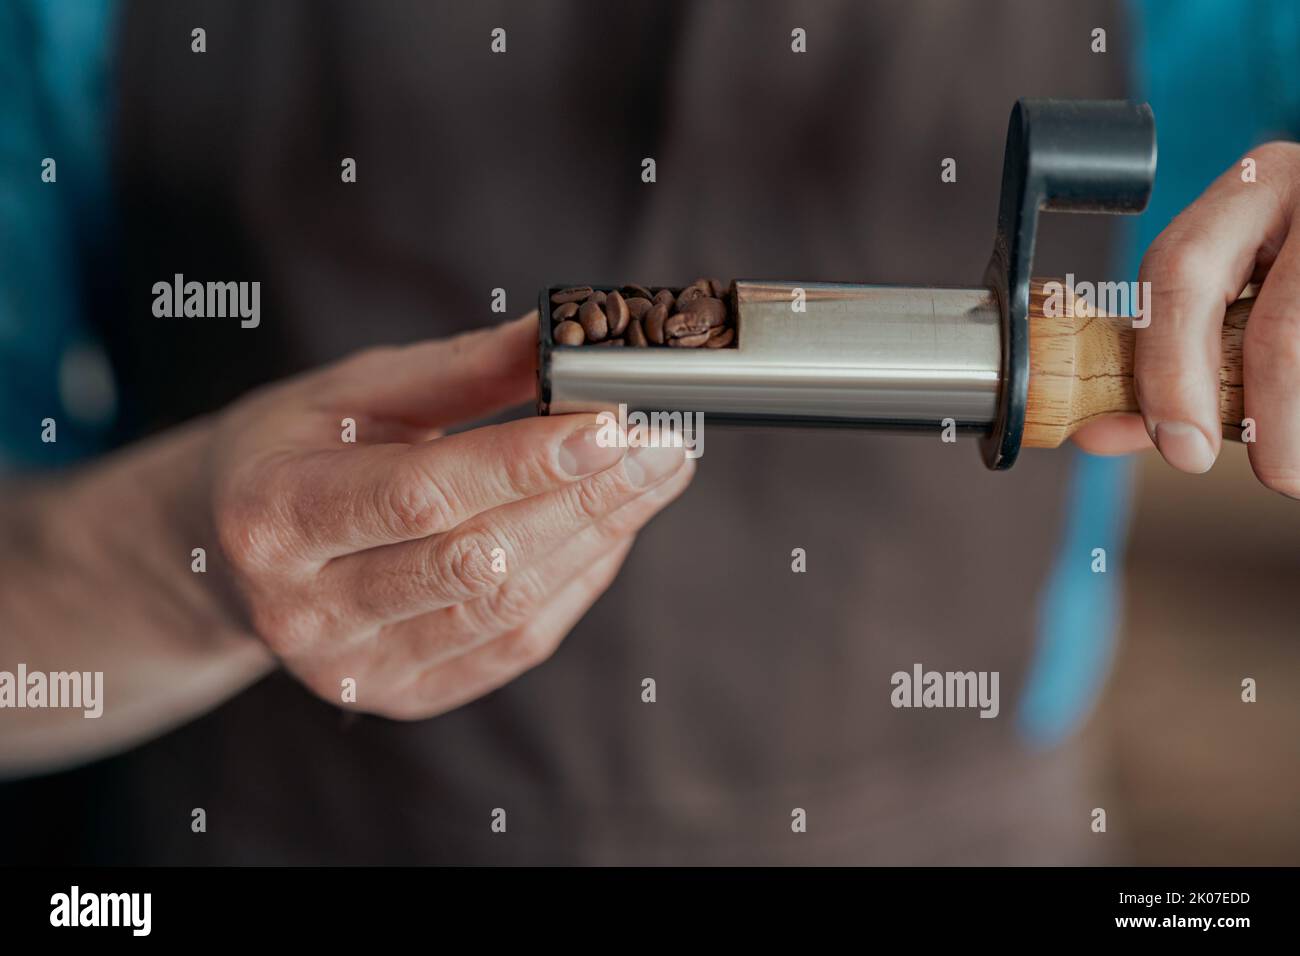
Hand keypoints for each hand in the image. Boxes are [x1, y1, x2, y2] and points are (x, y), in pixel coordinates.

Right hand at [208, 313, 692, 717]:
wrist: (231, 549)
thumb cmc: (295, 452)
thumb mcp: (355, 392)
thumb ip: (461, 370)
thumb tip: (564, 333)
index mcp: (275, 517)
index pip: (423, 495)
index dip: (525, 462)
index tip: (615, 421)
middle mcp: (307, 610)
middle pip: (479, 560)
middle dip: (588, 498)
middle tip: (667, 443)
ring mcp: (356, 667)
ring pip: (507, 608)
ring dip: (598, 538)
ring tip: (657, 476)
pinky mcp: (404, 694)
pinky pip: (515, 644)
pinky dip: (577, 582)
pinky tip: (612, 528)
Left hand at [1073, 141, 1299, 496]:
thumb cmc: (1297, 271)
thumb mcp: (1239, 288)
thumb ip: (1170, 357)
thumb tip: (1102, 430)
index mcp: (1254, 188)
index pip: (1180, 271)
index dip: (1169, 372)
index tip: (1179, 448)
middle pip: (1278, 330)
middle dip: (1265, 420)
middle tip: (1271, 474)